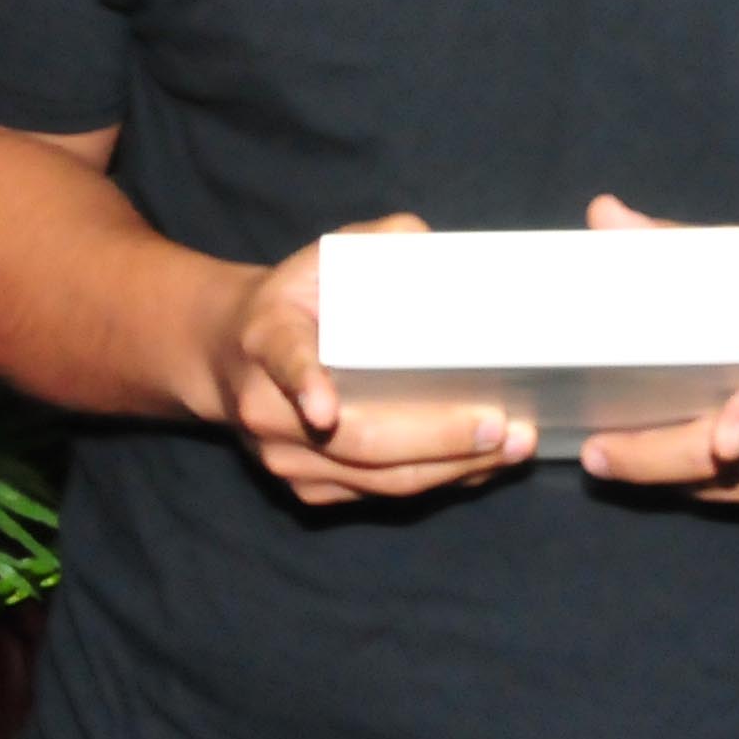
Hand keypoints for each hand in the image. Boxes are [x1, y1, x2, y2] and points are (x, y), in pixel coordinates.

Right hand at [206, 214, 536, 504]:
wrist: (227, 356)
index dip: (305, 384)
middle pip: (355, 439)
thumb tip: (438, 249)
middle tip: (498, 425)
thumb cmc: (293, 300)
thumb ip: (377, 243)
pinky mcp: (308, 489)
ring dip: (450, 468)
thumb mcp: (320, 258)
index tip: (324, 411)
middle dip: (434, 438)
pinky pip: (380, 495)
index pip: (285, 360)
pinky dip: (439, 481)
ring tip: (511, 448)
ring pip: (376, 480)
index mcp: (266, 338)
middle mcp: (265, 410)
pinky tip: (485, 464)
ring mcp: (285, 459)